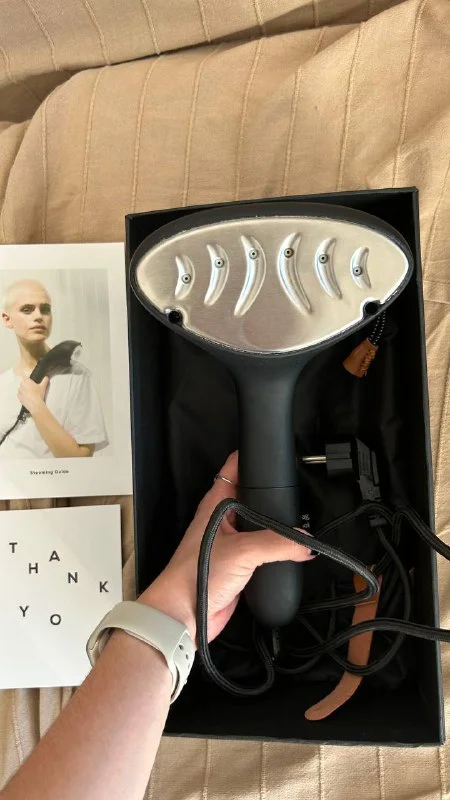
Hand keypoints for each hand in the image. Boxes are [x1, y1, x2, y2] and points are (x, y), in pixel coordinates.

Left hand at [18, 376, 48, 414]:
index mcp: (27, 381)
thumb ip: (45, 380)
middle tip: (32, 388)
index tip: (30, 381)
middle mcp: (21, 385)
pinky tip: (28, 397)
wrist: (35, 404)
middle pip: (23, 383)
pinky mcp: (19, 397)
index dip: (27, 379)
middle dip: (26, 385)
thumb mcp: (43, 386)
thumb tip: (46, 377)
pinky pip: (20, 395)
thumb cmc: (38, 395)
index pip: (24, 377)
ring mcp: (19, 391)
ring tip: (30, 394)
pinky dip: (23, 395)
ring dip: (24, 390)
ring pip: (21, 389)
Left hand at [138, 451, 314, 643]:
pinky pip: (262, 552)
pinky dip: (275, 552)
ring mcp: (231, 542)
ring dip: (275, 528)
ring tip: (295, 524)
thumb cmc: (194, 576)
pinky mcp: (238, 565)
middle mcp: (222, 520)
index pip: (234, 469)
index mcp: (216, 504)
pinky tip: (288, 553)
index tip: (270, 451)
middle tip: (294, 492)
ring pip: (259, 526)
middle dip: (272, 496)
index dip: (250, 457)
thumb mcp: (242, 551)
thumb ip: (277, 543)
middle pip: (252, 497)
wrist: (184, 615)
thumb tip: (305, 542)